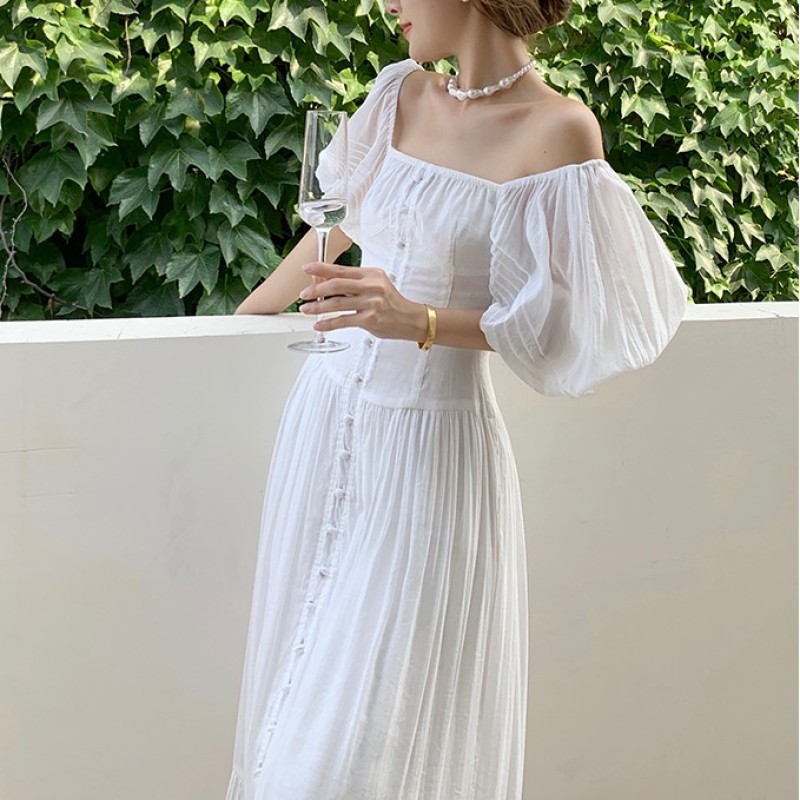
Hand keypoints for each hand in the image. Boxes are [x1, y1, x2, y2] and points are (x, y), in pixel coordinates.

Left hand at [299, 261, 428, 341]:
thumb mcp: (376, 285)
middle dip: (316, 289)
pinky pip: (344, 321)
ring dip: (318, 307)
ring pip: (337, 303)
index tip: (307, 268)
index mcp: (371, 274)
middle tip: (304, 294)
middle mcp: (371, 287)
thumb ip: (354, 284)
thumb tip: (326, 283)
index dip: (321, 268)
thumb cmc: (391, 303)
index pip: (341, 269)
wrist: (411, 319)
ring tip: (306, 309)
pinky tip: (319, 325)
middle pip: (337, 284)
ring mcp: (371, 303)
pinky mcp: (370, 320)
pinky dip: (329, 323)